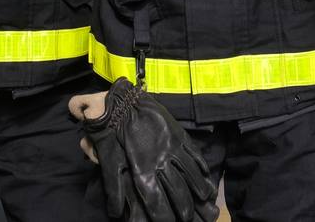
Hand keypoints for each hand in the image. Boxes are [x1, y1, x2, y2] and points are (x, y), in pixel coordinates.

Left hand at [77, 78, 217, 221]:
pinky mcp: (178, 134)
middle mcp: (161, 162)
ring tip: (205, 200)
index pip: (156, 200)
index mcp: (143, 170)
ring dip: (200, 190)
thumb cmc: (112, 133)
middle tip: (189, 219)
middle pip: (178, 192)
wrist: (122, 103)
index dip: (163, 215)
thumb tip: (116, 213)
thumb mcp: (108, 162)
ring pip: (191, 173)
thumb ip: (114, 188)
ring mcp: (172, 147)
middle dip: (185, 209)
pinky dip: (202, 166)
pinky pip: (194, 153)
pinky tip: (206, 175)